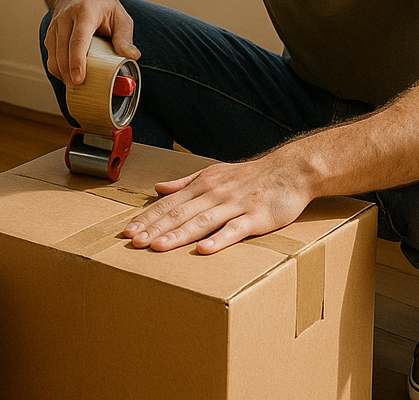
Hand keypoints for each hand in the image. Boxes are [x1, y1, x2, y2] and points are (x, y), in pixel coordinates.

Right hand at [44, 0, 140, 84]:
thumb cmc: (102, 4)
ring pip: (53, 54)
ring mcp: (55, 24)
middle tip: (78, 88)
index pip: (78, 39)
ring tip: (74, 85)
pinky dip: (57, 67)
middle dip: (68, 72)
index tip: (79, 79)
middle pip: (63, 50)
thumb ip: (125, 37)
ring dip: (61, 72)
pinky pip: (50, 54)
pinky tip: (67, 75)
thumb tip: (132, 57)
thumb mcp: (120, 16)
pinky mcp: (50, 33)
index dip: (77, 61)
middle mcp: (66, 17)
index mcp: (85, 11)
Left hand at [122, 151, 313, 253]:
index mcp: (203, 185)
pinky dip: (219, 239)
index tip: (127, 231)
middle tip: (132, 242)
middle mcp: (215, 194)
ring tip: (157, 247)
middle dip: (154, 228)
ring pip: (201, 221)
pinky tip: (204, 250)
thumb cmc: (250, 176)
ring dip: (178, 235)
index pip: (169, 204)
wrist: (290, 170)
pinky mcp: (256, 217)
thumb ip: (185, 183)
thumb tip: (158, 188)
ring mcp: (235, 206)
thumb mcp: (214, 173)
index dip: (148, 218)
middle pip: (179, 213)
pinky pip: (235, 230)